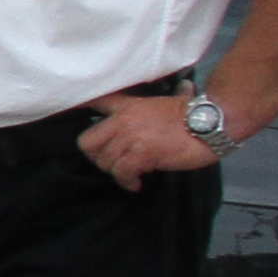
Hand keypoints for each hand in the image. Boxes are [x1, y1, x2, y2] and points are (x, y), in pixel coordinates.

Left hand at [81, 93, 216, 188]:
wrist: (213, 120)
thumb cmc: (195, 113)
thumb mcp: (164, 102)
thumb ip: (153, 107)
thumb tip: (178, 92)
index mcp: (127, 105)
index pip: (93, 103)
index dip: (77, 111)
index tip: (64, 118)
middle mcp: (123, 119)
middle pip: (87, 142)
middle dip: (97, 157)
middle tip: (113, 163)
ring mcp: (131, 136)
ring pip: (104, 161)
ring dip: (116, 172)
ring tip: (130, 175)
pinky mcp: (142, 153)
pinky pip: (122, 172)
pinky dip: (127, 182)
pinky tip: (136, 183)